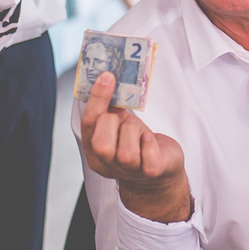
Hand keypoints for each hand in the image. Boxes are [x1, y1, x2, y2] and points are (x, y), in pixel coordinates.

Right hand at [79, 71, 191, 222]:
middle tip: (124, 120)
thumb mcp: (119, 123)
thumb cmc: (137, 142)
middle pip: (101, 144)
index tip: (108, 77)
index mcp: (93, 149)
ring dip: (134, 134)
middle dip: (114, 123)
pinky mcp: (150, 173)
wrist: (160, 168)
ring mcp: (129, 171)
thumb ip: (110, 108)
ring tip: (139, 133)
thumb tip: (109, 77)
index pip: (88, 123)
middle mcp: (107, 164)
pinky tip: (150, 141)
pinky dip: (150, 145)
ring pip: (126, 153)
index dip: (97, 98)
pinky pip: (148, 158)